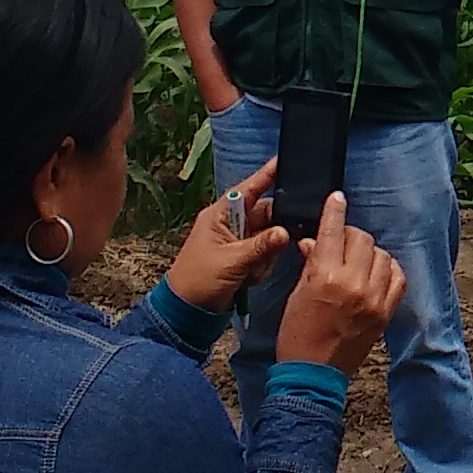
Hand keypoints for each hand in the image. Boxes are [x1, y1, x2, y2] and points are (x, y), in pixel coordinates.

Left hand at [165, 159, 293, 311]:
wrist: (187, 312)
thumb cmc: (199, 280)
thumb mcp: (231, 261)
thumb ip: (261, 246)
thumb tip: (285, 232)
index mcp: (220, 215)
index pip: (248, 189)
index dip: (266, 176)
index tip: (284, 160)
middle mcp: (231, 224)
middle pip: (266, 215)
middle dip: (272, 233)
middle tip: (274, 246)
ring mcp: (238, 242)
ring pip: (270, 238)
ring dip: (265, 257)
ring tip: (249, 272)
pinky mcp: (244, 259)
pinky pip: (266, 255)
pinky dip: (262, 268)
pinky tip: (249, 279)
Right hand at [274, 191, 405, 377]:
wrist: (312, 375)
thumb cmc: (297, 336)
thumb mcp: (296, 295)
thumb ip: (310, 265)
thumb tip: (314, 242)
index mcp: (325, 277)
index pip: (333, 231)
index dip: (335, 210)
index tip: (337, 198)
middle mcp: (353, 284)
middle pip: (362, 239)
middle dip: (349, 235)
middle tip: (339, 243)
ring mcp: (373, 299)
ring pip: (382, 255)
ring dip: (369, 252)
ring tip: (356, 261)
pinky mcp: (385, 313)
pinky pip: (397, 279)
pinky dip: (388, 270)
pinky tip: (377, 273)